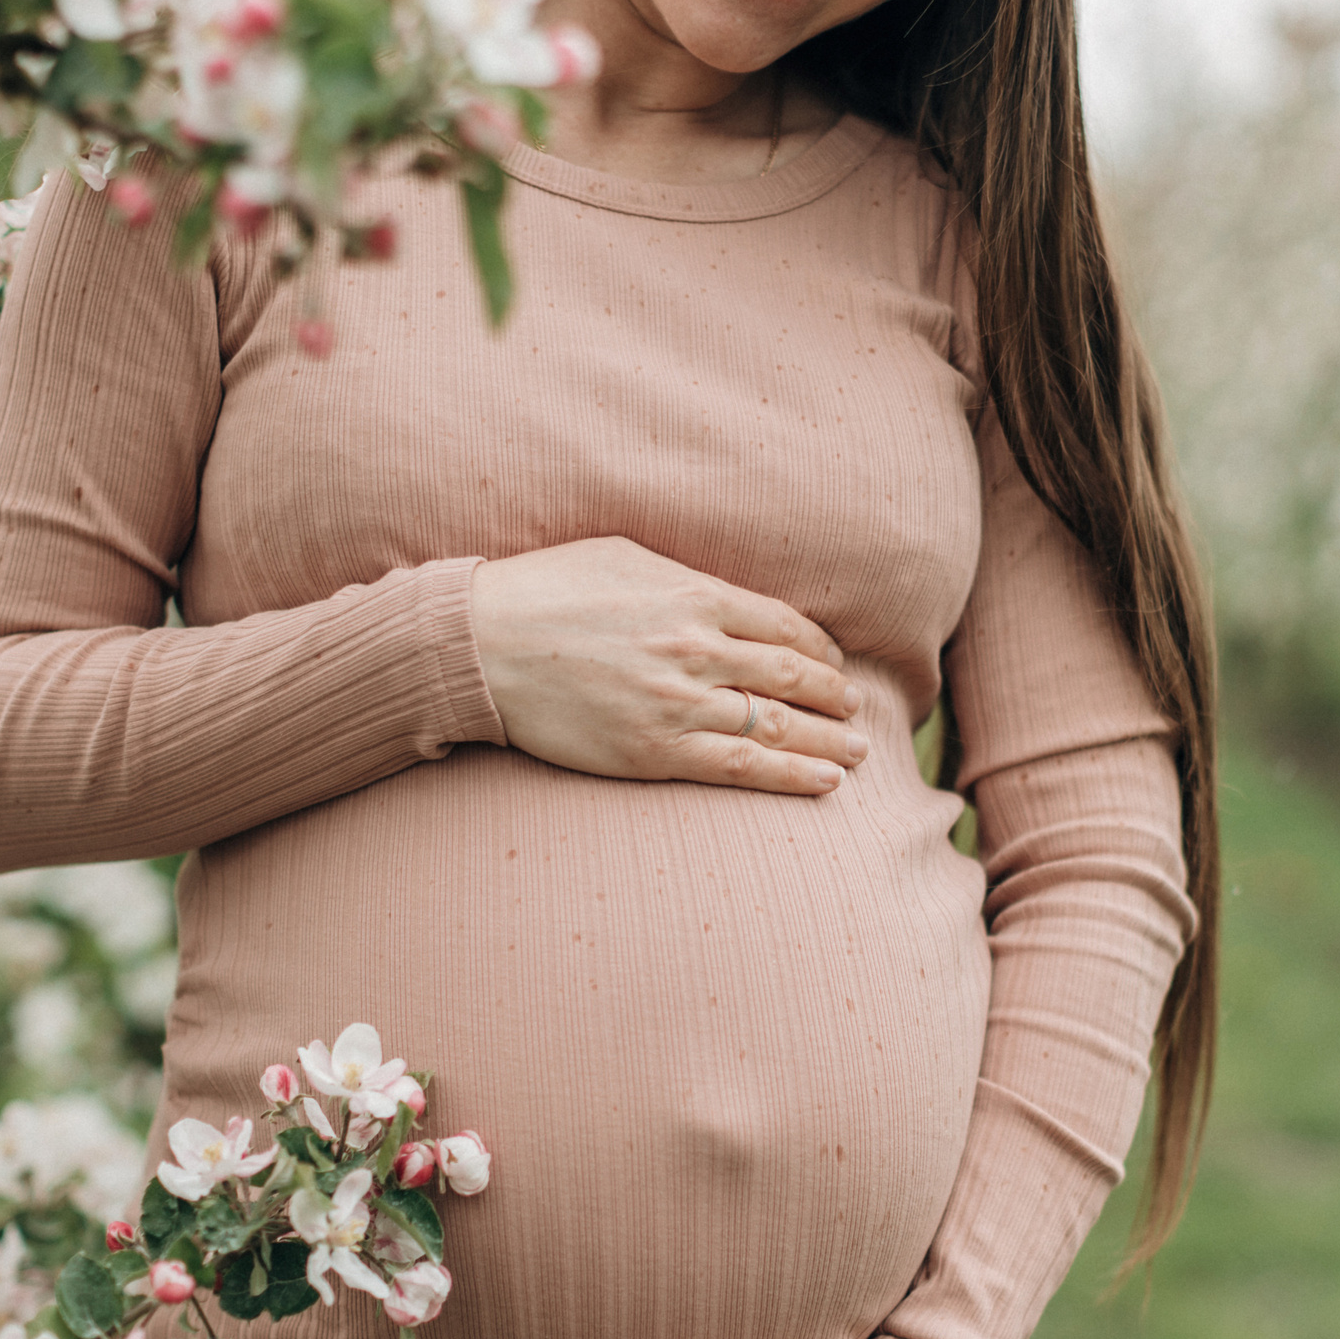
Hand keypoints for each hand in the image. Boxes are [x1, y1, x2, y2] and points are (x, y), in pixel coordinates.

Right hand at [468, 536, 867, 796]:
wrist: (481, 644)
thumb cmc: (546, 590)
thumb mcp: (625, 556)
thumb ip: (687, 576)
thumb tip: (731, 595)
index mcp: (695, 594)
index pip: (787, 625)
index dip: (822, 649)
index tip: (836, 664)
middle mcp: (698, 648)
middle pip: (793, 676)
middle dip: (836, 698)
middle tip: (858, 711)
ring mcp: (679, 703)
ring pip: (778, 726)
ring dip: (829, 743)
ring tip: (858, 754)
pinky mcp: (655, 750)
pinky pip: (741, 766)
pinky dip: (791, 776)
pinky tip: (824, 782)